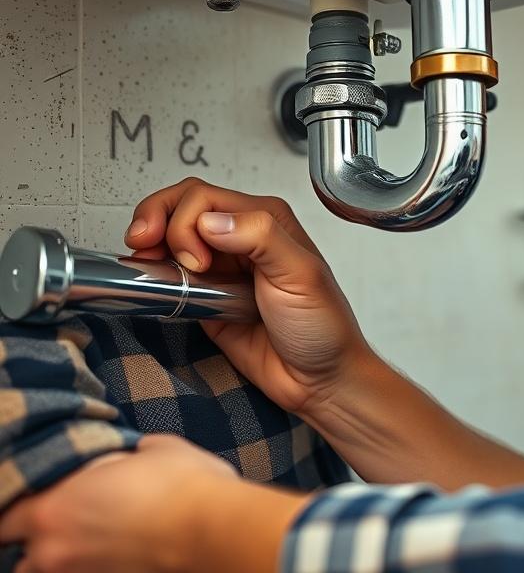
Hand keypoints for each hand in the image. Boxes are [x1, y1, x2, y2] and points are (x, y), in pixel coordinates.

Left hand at [0, 435, 238, 572]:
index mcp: (53, 510)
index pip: (4, 520)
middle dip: (39, 544)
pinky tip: (119, 555)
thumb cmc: (183, 483)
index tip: (34, 501)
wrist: (216, 529)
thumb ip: (125, 455)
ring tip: (90, 546)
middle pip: (21, 560)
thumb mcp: (153, 448)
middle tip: (67, 526)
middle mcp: (54, 553)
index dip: (18, 510)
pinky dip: (95, 567)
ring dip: (63, 562)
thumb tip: (132, 454)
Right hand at [124, 177, 372, 415]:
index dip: (185, 221)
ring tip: (147, 262)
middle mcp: (241, 238)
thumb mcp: (301, 274)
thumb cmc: (323, 327)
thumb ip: (261, 237)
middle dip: (157, 220)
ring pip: (172, 237)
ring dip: (151, 244)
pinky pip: (171, 275)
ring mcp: (221, 267)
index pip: (206, 197)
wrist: (319, 379)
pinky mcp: (206, 297)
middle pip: (182, 208)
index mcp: (266, 220)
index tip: (196, 259)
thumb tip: (212, 221)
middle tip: (147, 246)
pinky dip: (155, 273)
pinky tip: (154, 280)